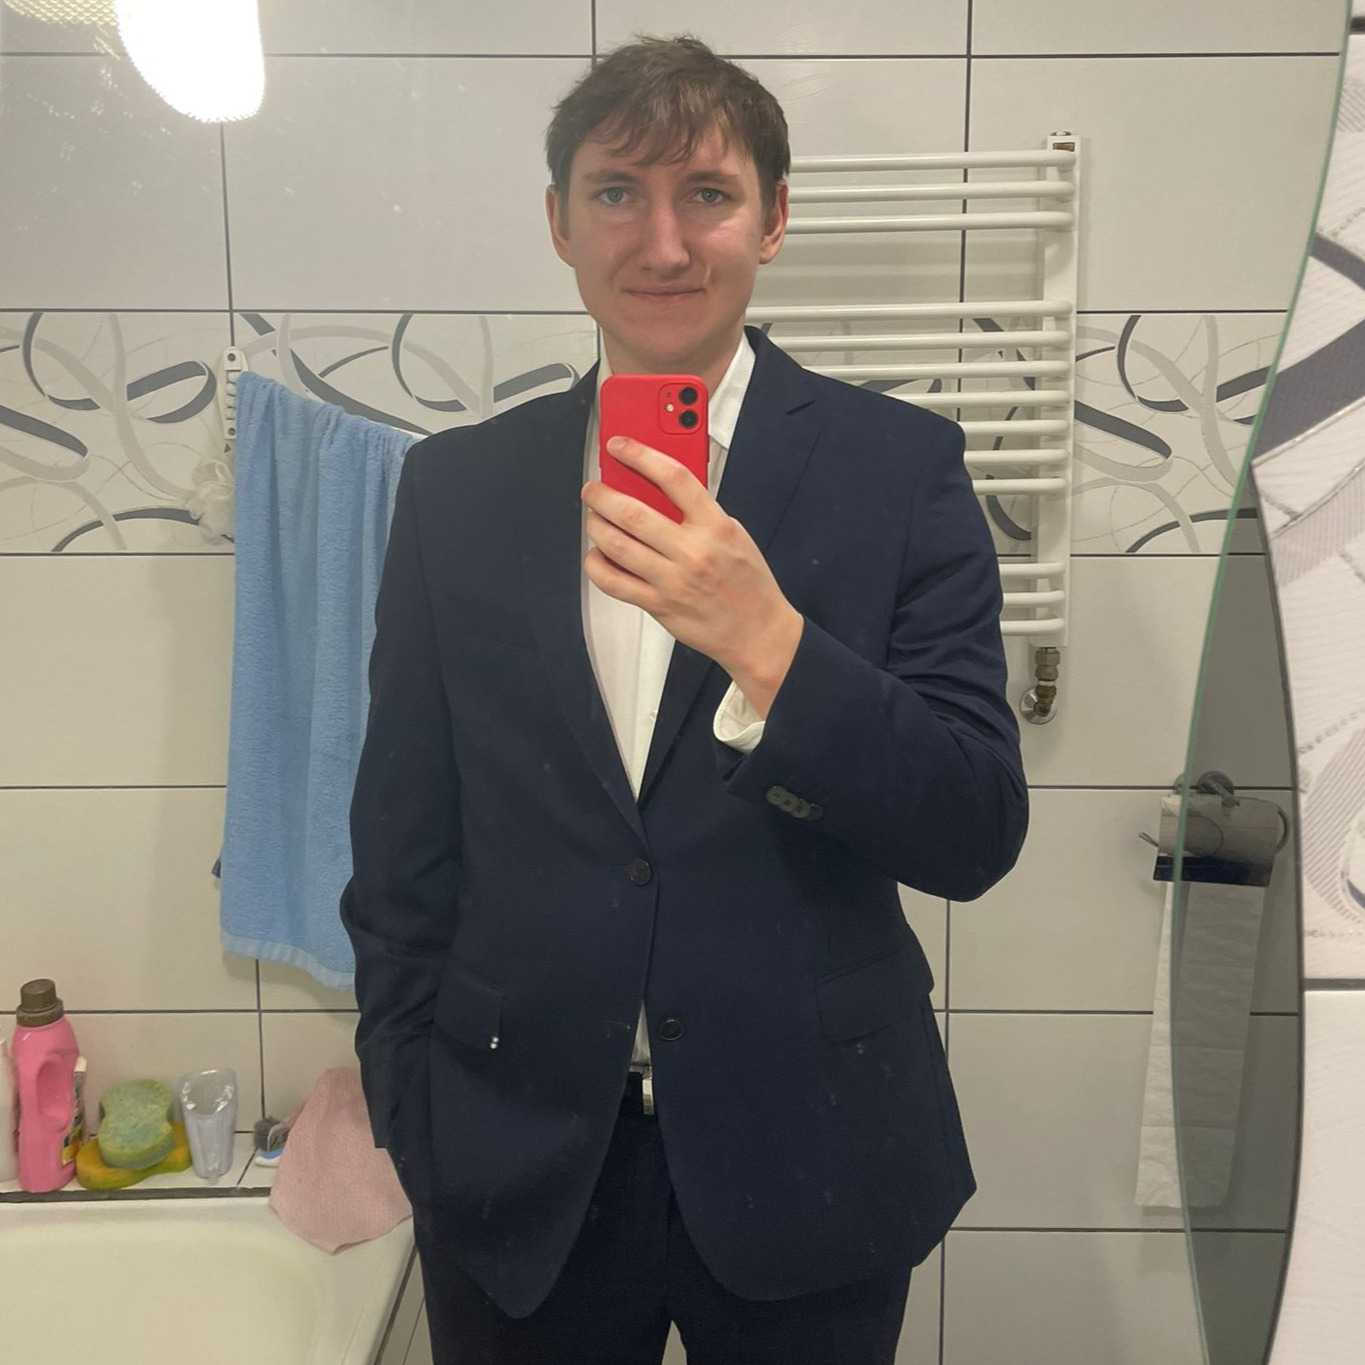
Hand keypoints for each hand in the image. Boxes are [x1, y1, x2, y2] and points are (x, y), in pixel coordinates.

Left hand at [581, 435, 799, 679]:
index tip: (620, 445)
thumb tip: (657, 488)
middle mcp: (691, 552)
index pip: (673, 478)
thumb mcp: (734, 534)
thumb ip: (700, 512)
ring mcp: (671, 581)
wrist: (757, 632)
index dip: (640, 455)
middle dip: (602, 494)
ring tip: (593, 517)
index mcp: (714, 526)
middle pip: (632, 512)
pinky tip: (596, 554)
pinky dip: (596, 564)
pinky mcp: (657, 605)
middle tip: (593, 488)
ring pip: (616, 545)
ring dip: (595, 525)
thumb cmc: (748, 582)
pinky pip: (613, 582)